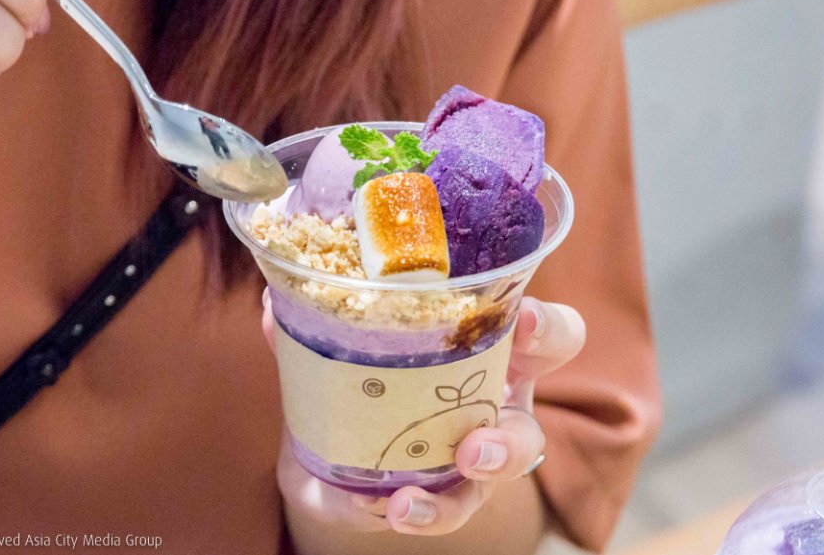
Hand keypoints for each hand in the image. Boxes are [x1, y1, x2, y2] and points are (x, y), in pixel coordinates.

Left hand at [262, 291, 585, 534]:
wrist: (334, 439)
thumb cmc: (365, 370)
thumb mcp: (346, 341)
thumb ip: (316, 325)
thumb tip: (274, 307)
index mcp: (490, 354)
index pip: (549, 338)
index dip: (547, 329)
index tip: (521, 317)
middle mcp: (492, 411)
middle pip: (530, 432)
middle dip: (510, 443)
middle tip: (475, 448)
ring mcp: (468, 462)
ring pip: (478, 500)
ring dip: (452, 499)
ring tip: (406, 504)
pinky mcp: (436, 499)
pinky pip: (430, 515)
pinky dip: (402, 513)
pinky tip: (375, 510)